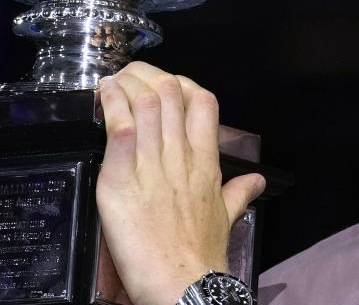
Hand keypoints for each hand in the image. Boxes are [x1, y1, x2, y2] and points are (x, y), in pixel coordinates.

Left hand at [96, 62, 264, 304]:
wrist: (184, 288)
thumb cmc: (201, 257)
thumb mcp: (226, 218)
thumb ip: (239, 193)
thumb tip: (257, 181)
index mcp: (205, 162)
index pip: (201, 100)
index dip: (181, 82)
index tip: (164, 83)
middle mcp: (180, 156)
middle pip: (169, 92)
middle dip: (147, 75)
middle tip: (129, 77)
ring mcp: (151, 165)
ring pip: (144, 101)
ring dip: (125, 84)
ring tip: (112, 83)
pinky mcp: (120, 179)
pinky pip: (118, 128)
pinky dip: (109, 105)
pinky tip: (101, 97)